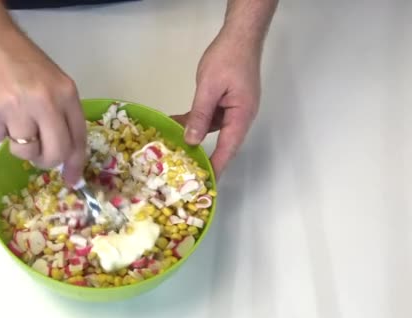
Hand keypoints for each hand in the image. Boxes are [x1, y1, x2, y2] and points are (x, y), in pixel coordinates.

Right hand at [0, 23, 86, 185]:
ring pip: (24, 151)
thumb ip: (61, 114)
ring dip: (18, 142)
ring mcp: (16, 109)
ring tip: (11, 117)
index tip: (71, 178)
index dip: (75, 163)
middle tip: (37, 154)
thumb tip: (65, 154)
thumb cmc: (20, 61)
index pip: (77, 138)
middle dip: (46, 160)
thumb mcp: (53, 82)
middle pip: (54, 153)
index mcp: (65, 93)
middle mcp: (45, 102)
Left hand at [173, 30, 260, 179]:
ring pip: (213, 130)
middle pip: (223, 143)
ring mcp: (234, 109)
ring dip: (194, 138)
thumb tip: (191, 140)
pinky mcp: (226, 102)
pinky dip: (195, 122)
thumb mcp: (209, 87)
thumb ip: (200, 114)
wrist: (240, 36)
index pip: (228, 148)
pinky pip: (210, 118)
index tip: (205, 183)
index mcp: (241, 115)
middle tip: (185, 172)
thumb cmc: (228, 59)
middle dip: (204, 157)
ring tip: (174, 149)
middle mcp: (240, 116)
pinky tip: (177, 124)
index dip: (216, 166)